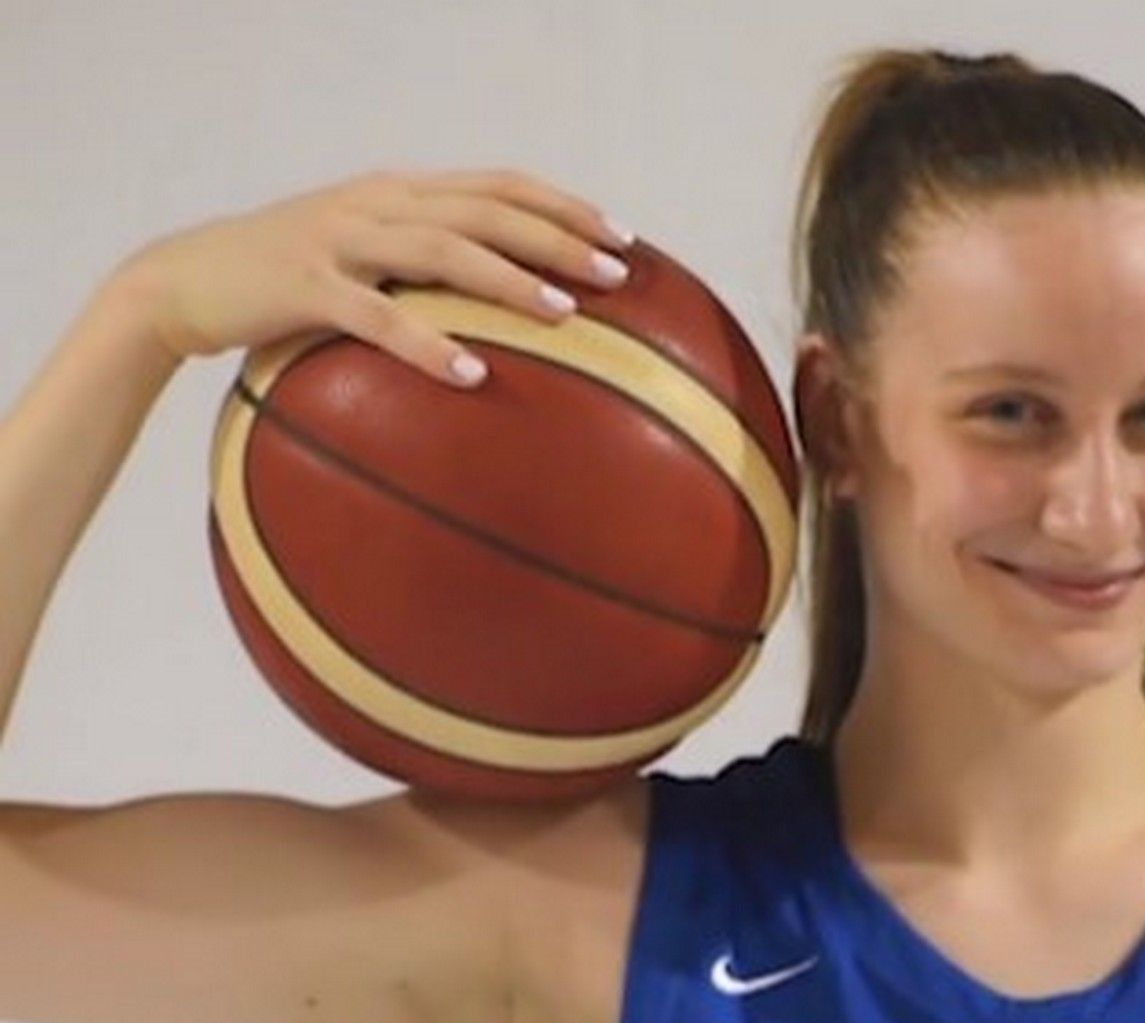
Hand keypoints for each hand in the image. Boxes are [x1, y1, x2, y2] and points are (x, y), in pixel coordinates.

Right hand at [115, 167, 635, 387]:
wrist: (182, 281)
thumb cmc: (287, 283)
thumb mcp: (362, 260)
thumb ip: (423, 270)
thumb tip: (504, 311)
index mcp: (398, 193)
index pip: (498, 185)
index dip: (563, 205)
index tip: (623, 235)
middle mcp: (377, 203)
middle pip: (485, 209)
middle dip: (558, 237)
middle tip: (618, 273)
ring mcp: (340, 240)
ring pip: (442, 249)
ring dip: (509, 280)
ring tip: (565, 315)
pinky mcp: (304, 286)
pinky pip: (377, 317)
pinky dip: (427, 344)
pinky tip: (472, 376)